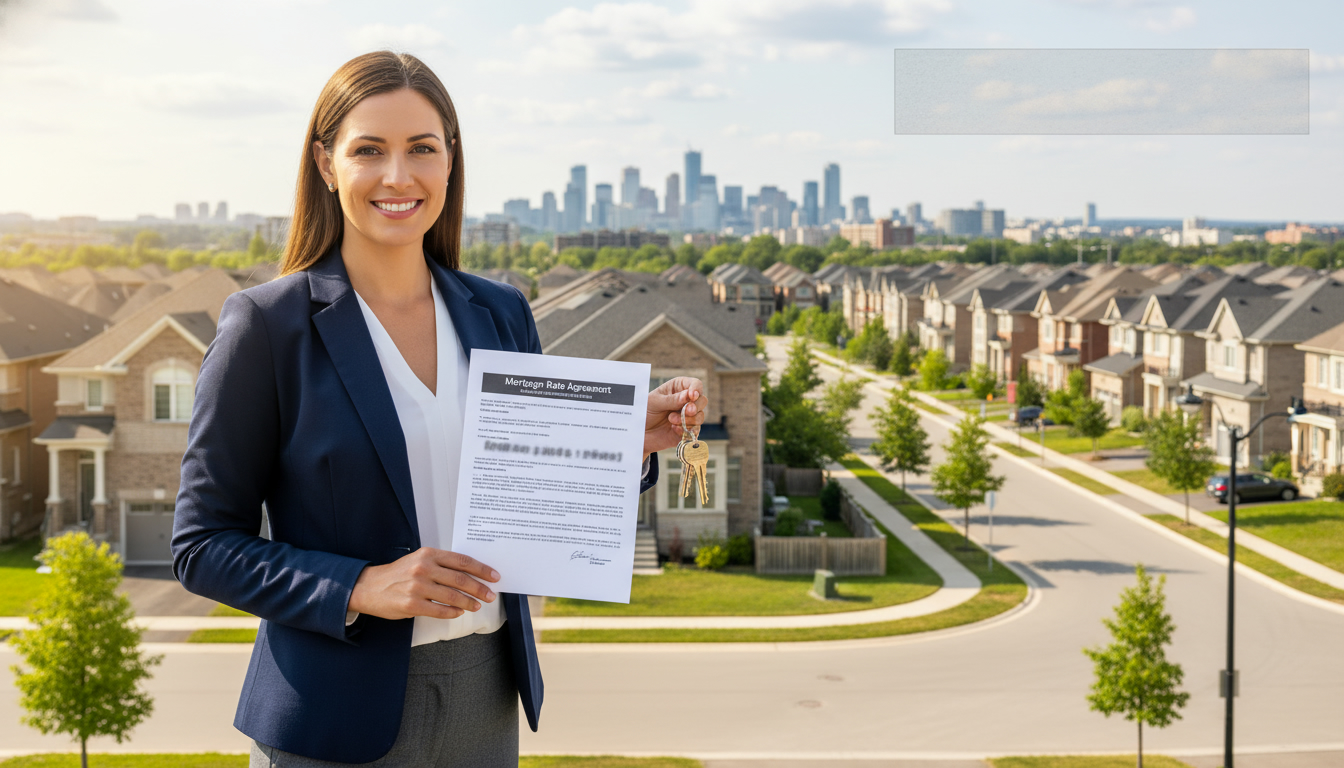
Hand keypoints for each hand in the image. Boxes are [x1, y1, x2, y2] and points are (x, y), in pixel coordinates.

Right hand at [347, 548, 498, 620]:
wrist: (369, 587)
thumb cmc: (398, 574)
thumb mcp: (419, 560)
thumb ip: (441, 564)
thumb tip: (470, 574)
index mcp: (428, 554)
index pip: (462, 561)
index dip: (481, 569)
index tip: (494, 576)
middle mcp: (423, 568)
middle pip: (461, 579)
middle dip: (479, 588)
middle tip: (490, 595)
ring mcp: (417, 587)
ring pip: (452, 596)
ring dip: (469, 602)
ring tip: (477, 605)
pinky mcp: (411, 604)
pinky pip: (440, 610)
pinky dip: (452, 612)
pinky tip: (458, 612)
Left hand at [644, 377, 708, 459]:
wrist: (639, 432)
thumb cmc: (645, 412)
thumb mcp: (655, 402)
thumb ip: (672, 399)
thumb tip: (689, 396)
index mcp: (679, 388)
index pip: (695, 384)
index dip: (696, 390)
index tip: (692, 396)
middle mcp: (686, 401)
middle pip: (702, 401)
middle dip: (695, 407)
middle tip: (686, 411)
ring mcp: (688, 417)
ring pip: (700, 417)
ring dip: (688, 419)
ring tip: (671, 420)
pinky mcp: (687, 431)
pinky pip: (695, 431)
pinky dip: (685, 430)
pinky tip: (674, 429)